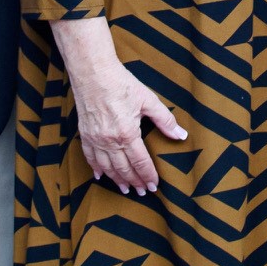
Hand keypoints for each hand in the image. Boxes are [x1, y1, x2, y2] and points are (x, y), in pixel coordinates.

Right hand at [54, 20, 186, 194]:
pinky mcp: (85, 134)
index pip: (141, 163)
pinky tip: (101, 176)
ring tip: (125, 189)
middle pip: (124, 169)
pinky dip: (96, 169)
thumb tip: (181, 135)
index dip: (148, 176)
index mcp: (127, 134)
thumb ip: (165, 120)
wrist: (93, 73)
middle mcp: (110, 141)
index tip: (153, 186)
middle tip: (141, 193)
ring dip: (117, 180)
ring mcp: (95, 139)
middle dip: (134, 182)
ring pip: (107, 167)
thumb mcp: (148, 100)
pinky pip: (90, 157)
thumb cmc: (122, 84)